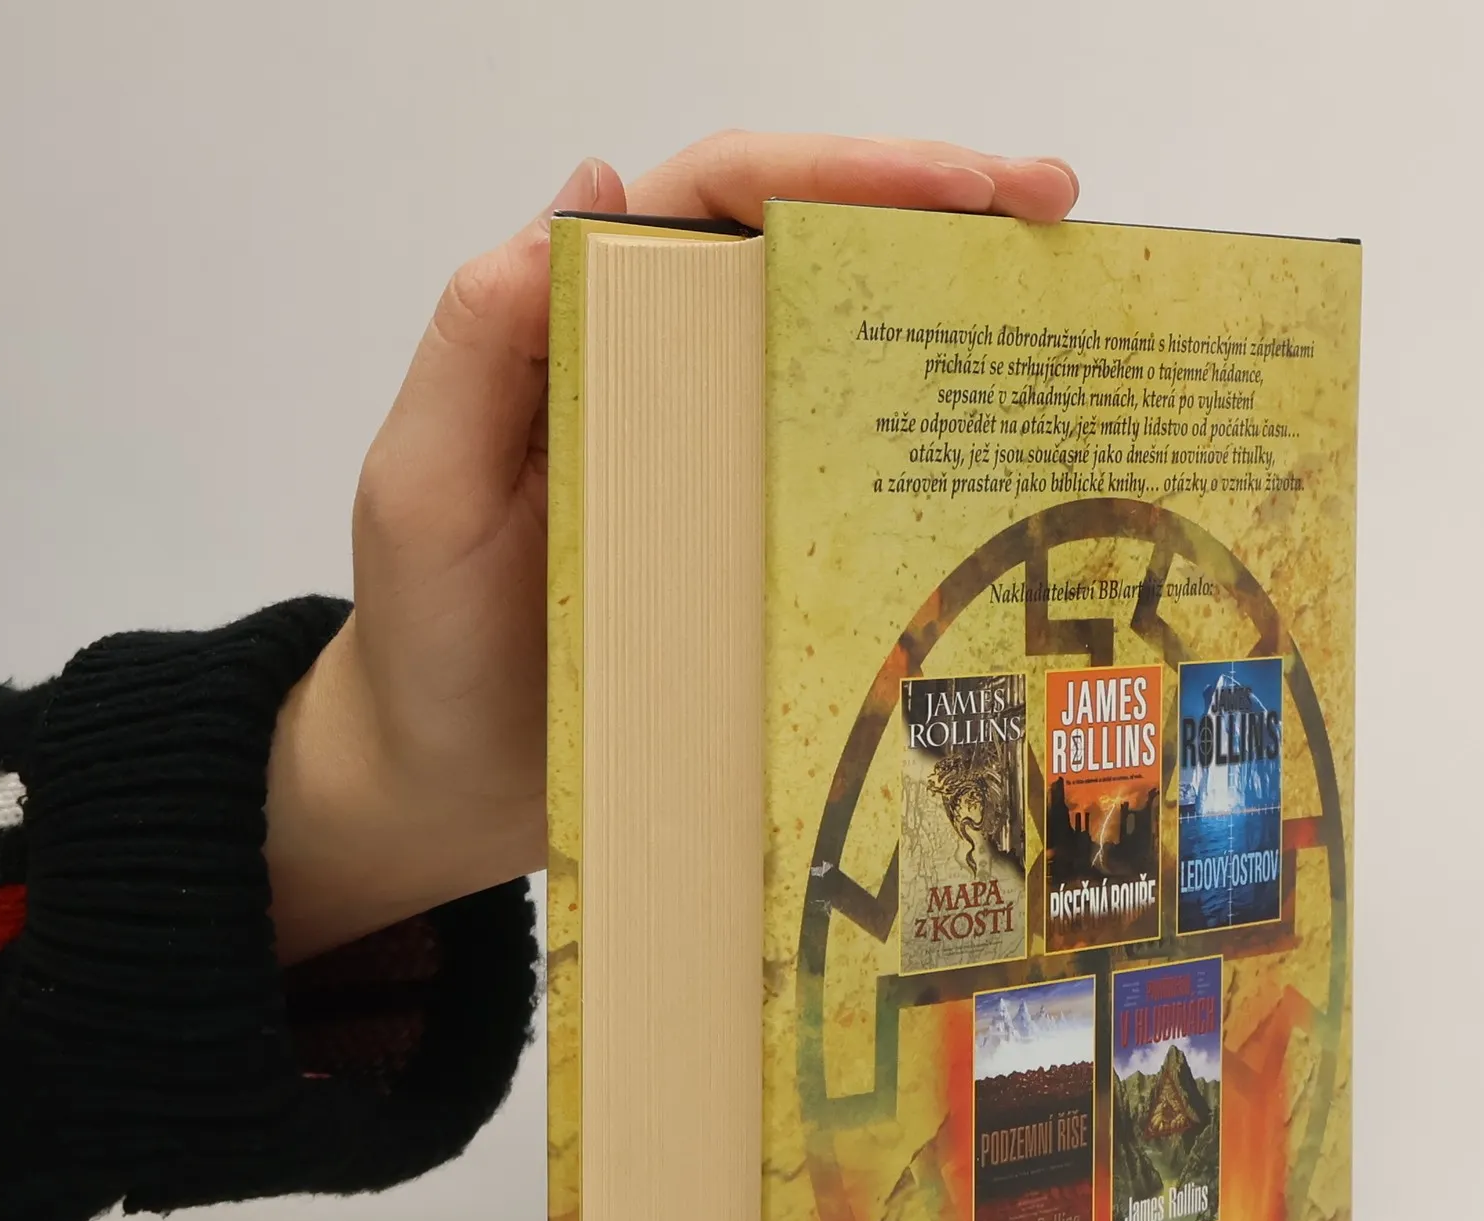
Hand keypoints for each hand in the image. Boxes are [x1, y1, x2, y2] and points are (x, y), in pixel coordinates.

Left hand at [264, 133, 1079, 963]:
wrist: (450, 785)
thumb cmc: (426, 642)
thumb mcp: (425, 488)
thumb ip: (478, 345)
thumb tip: (590, 184)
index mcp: (584, 326)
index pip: (719, 198)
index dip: (841, 170)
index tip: (961, 185)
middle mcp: (663, 373)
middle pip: (805, 253)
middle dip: (935, 215)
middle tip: (1056, 214)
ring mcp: (720, 462)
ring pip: (843, 359)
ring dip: (950, 323)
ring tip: (1058, 316)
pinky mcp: (755, 549)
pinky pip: (846, 485)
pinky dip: (924, 461)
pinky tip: (1001, 464)